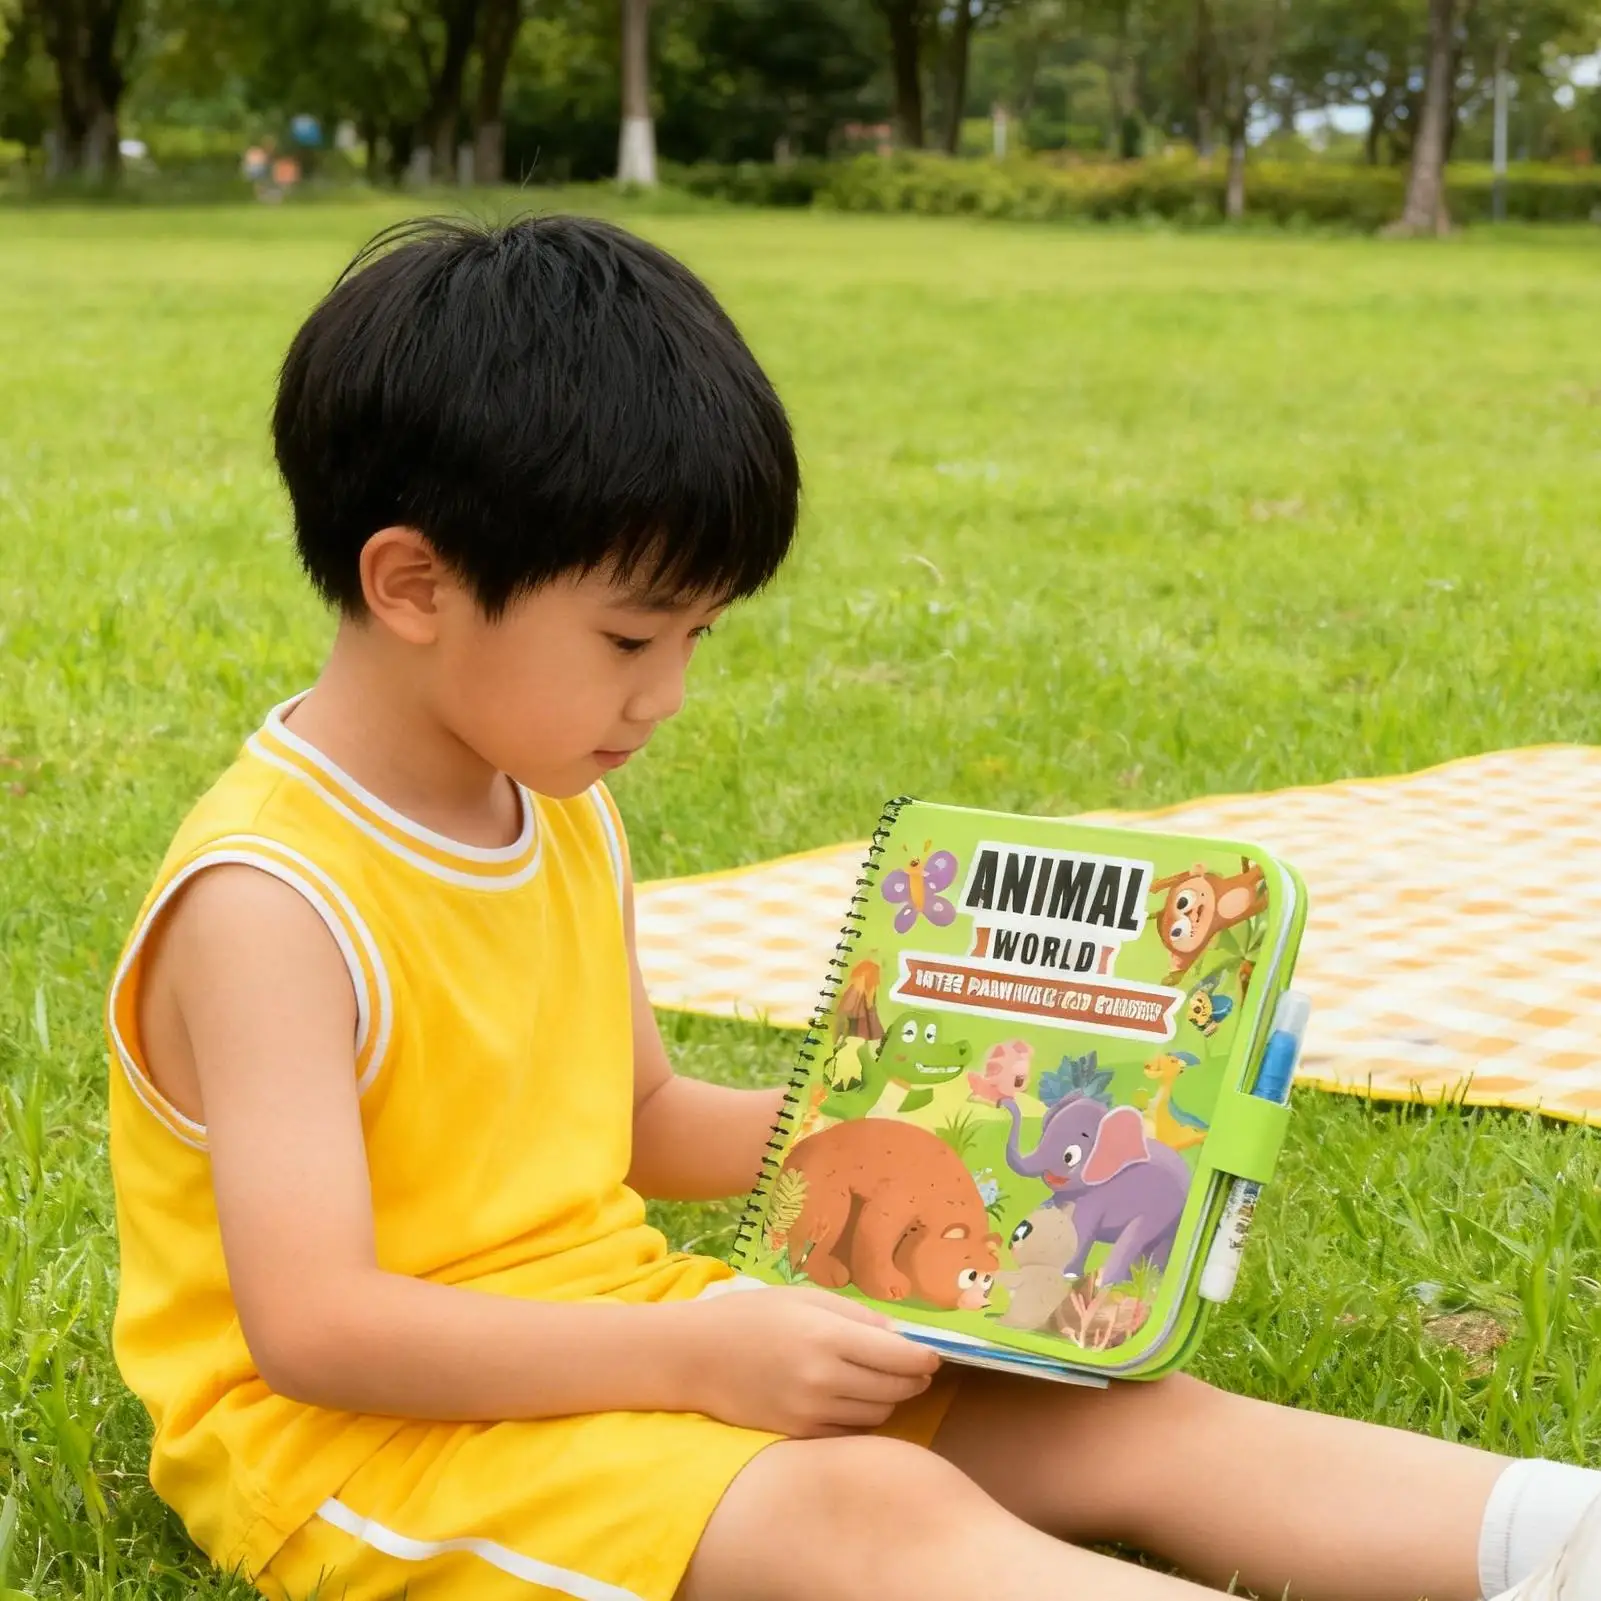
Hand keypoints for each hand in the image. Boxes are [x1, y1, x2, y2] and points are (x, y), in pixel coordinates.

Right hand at [673, 1287, 941, 1437]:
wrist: (695, 1356)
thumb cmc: (751, 1316)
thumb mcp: (805, 1299)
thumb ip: (857, 1317)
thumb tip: (901, 1338)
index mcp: (826, 1337)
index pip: (899, 1358)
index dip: (925, 1358)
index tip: (933, 1355)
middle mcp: (822, 1379)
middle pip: (895, 1390)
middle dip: (912, 1379)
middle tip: (913, 1367)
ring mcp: (810, 1413)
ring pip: (877, 1414)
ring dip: (887, 1398)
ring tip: (877, 1378)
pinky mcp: (798, 1435)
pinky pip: (850, 1433)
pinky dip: (860, 1418)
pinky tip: (849, 1398)